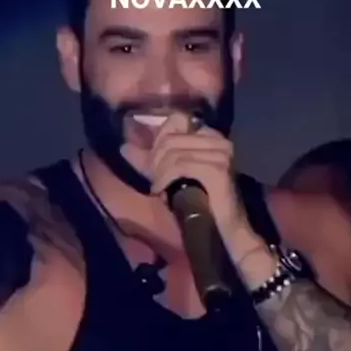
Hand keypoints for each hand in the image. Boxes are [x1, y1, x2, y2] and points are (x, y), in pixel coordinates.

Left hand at [150, 113, 265, 262]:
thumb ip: (151, 161)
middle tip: (155, 181)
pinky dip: (165, 179)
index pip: (176, 120)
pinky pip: (180, 166)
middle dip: (155, 160)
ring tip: (159, 189)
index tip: (154, 163)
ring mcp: (221, 153)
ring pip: (173, 153)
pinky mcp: (217, 169)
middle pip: (170, 138)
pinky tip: (161, 192)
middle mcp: (220, 140)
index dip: (159, 140)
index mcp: (212, 137)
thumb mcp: (173, 177)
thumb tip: (123, 148)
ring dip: (159, 173)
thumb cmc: (201, 203)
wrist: (226, 230)